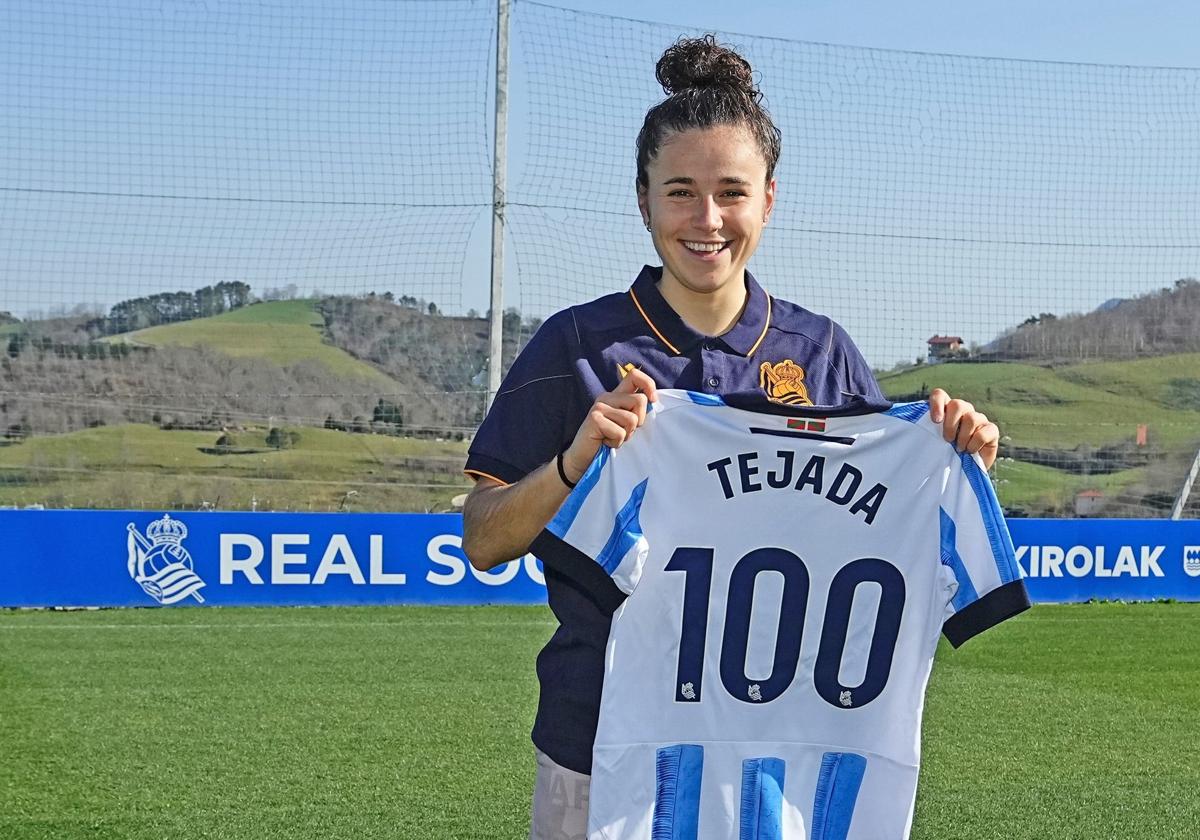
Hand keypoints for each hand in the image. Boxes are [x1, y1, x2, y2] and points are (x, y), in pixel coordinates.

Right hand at [560, 368, 657, 483]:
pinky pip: (620, 432)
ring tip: (612, 438)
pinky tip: (605, 442)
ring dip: (626, 435)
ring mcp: (599, 406)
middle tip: (623, 431)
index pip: (634, 375)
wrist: (584, 459)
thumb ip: (636, 411)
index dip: (648, 384)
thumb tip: (654, 402)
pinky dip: (616, 443)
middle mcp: (607, 397)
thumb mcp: (626, 424)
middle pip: (640, 400)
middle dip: (639, 421)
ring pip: (632, 419)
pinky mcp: (594, 419)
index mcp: (616, 395)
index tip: (653, 401)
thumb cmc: (608, 441)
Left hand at [928, 388, 998, 469]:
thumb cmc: (942, 454)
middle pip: (957, 404)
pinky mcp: (991, 430)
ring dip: (963, 437)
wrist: (962, 471)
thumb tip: (910, 428)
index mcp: (946, 409)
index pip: (939, 395)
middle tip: (947, 440)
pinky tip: (970, 451)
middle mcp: (963, 410)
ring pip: (972, 418)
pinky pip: (984, 432)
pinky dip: (974, 444)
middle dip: (950, 425)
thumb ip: (924, 431)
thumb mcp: (930, 442)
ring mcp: (979, 418)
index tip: (935, 421)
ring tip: (958, 449)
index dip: (936, 404)